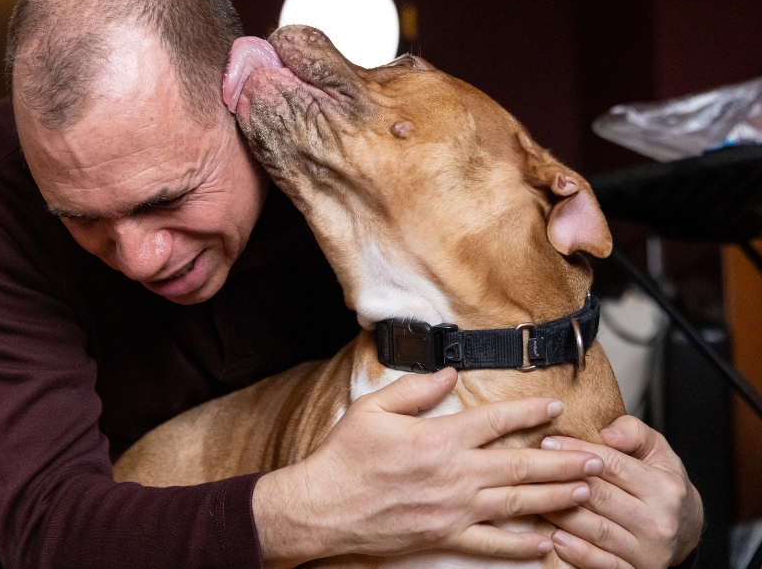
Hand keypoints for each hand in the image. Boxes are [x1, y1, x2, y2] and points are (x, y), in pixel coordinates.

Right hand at [253, 368, 603, 567]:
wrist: (324, 506)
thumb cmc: (344, 456)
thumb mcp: (373, 409)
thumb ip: (416, 390)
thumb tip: (449, 373)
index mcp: (439, 438)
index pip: (497, 422)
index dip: (530, 413)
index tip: (556, 407)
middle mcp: (455, 474)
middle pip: (521, 466)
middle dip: (563, 461)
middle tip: (595, 457)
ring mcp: (454, 509)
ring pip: (517, 504)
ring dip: (555, 497)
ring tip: (586, 492)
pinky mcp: (445, 536)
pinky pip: (493, 543)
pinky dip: (523, 545)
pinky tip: (546, 543)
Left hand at [541, 415, 703, 567]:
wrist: (686, 528)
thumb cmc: (662, 484)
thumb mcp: (658, 451)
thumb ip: (633, 432)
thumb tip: (608, 433)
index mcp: (664, 488)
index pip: (613, 465)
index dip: (577, 452)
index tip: (549, 443)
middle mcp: (658, 522)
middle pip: (599, 497)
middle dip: (562, 481)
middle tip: (533, 469)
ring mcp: (648, 551)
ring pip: (596, 529)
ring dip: (561, 514)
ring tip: (533, 498)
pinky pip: (602, 563)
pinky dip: (577, 551)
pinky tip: (554, 537)